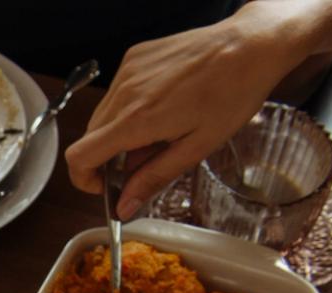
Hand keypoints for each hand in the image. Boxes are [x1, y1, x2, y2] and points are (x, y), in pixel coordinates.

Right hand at [65, 6, 308, 217]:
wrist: (251, 44)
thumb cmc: (233, 92)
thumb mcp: (197, 146)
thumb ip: (154, 178)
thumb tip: (125, 207)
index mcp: (137, 120)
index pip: (80, 157)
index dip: (84, 179)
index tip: (103, 186)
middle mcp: (124, 93)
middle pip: (91, 138)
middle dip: (109, 157)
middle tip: (143, 161)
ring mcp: (127, 72)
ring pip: (103, 116)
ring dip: (119, 132)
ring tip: (159, 130)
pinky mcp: (134, 57)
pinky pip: (117, 93)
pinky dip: (128, 107)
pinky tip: (161, 105)